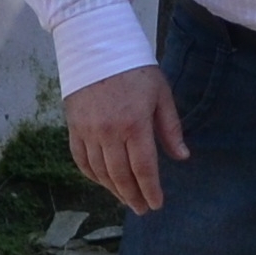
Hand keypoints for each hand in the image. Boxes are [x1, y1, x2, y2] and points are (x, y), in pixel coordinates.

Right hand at [66, 66, 191, 213]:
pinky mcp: (73, 127)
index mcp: (135, 124)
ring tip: (126, 199)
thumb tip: (182, 157)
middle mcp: (109, 132)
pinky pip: (81, 160)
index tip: (156, 204)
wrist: (96, 45)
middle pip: (121, 176)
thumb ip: (170, 128)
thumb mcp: (161, 94)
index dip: (150, 191)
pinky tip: (103, 182)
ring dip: (114, 190)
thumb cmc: (135, 68)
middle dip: (133, 197)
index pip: (143, 169)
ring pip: (100, 172)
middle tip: (142, 209)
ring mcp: (88, 131)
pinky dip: (92, 175)